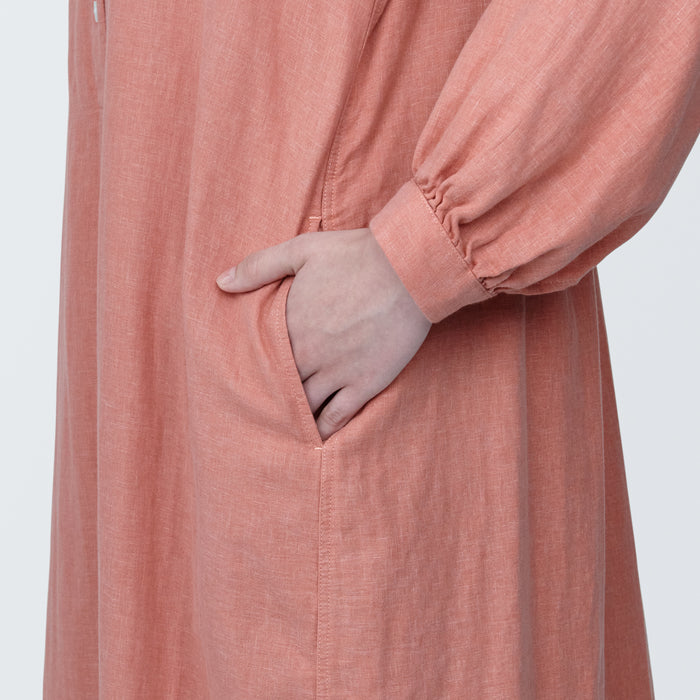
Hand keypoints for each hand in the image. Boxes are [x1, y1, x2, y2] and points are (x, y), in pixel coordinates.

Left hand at [216, 227, 431, 439]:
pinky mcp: (365, 383)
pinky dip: (323, 429)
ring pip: (304, 406)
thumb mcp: (302, 250)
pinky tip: (315, 438)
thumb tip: (220, 282)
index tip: (244, 379)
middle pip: (279, 386)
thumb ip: (259, 267)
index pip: (260, 358)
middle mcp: (309, 354)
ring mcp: (337, 372)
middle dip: (270, 397)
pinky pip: (338, 417)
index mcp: (290, 324)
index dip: (253, 369)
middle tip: (258, 410)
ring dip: (293, 416)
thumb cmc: (356, 255)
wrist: (409, 268)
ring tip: (283, 426)